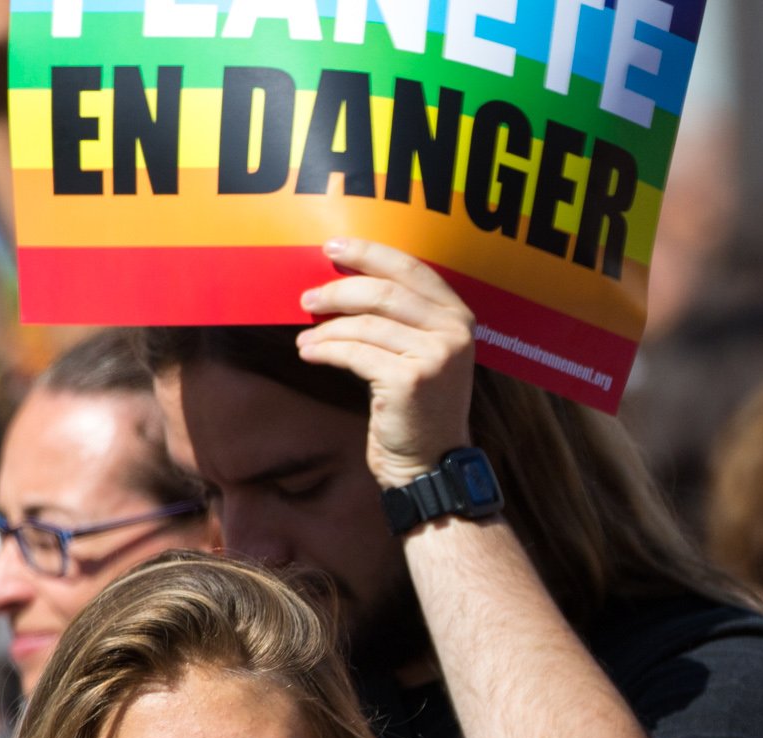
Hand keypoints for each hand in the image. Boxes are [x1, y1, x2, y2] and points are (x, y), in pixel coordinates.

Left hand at [296, 240, 475, 489]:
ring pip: (365, 324)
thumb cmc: (417, 409)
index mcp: (458, 316)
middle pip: (383, 292)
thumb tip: (344, 283)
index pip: (410, 269)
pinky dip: (326, 351)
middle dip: (338, 291)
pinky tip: (309, 353)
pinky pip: (355, 353)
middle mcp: (453, 331)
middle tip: (308, 298)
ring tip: (304, 338)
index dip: (368, 253)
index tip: (333, 248)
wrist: (429, 464)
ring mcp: (434, 355)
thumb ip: (403, 318)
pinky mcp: (409, 381)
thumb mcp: (424, 354)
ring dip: (327, 329)